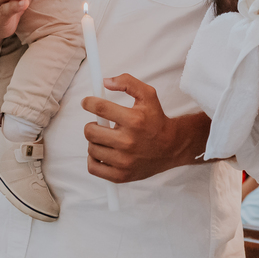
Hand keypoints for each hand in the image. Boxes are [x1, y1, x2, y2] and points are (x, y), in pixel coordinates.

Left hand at [81, 74, 200, 182]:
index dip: (88, 103)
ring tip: (106, 138)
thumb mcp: (148, 95)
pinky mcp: (121, 175)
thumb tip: (105, 82)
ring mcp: (124, 161)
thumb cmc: (156, 119)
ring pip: (91, 148)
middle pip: (90, 131)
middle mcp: (128, 142)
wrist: (172, 147)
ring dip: (95, 141)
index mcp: (134, 120)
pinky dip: (93, 159)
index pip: (100, 108)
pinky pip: (93, 167)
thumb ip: (128, 82)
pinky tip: (102, 152)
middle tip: (100, 124)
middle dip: (92, 124)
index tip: (87, 102)